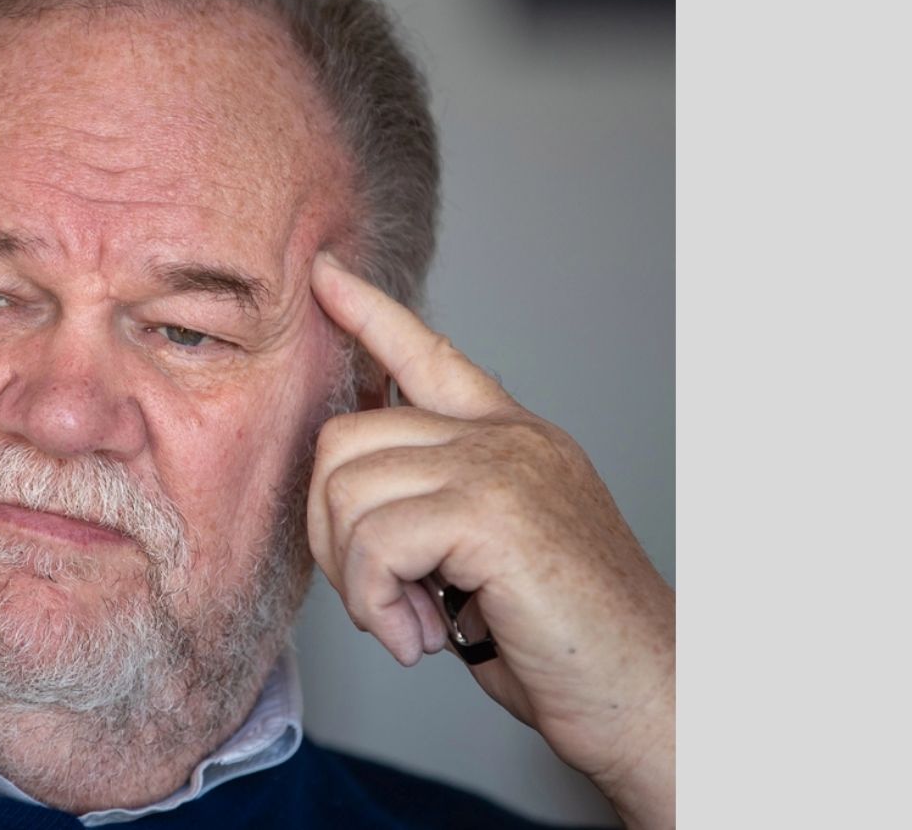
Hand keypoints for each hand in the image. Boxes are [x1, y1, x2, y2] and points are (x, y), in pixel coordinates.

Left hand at [307, 253, 674, 828]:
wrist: (648, 694)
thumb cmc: (567, 641)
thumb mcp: (489, 555)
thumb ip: (434, 506)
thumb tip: (349, 497)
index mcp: (511, 438)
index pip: (428, 354)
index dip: (369, 314)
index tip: (324, 278)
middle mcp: (507, 438)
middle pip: (346, 438)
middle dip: (329, 529)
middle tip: (377, 597)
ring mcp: (502, 467)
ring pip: (349, 491)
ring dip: (356, 577)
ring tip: (409, 622)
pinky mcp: (493, 514)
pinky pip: (374, 540)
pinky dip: (376, 603)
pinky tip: (419, 639)